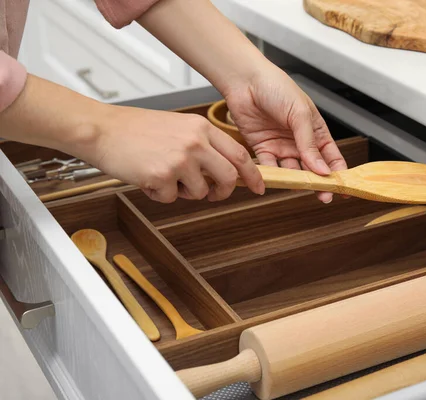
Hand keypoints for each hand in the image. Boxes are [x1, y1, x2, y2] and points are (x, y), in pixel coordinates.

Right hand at [89, 105, 264, 202]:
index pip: (239, 154)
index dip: (252, 174)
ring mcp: (179, 159)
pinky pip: (171, 198)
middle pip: (229, 177)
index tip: (259, 186)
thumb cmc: (135, 129)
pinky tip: (147, 177)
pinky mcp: (161, 176)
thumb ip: (203, 146)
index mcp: (201, 128)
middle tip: (214, 194)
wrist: (102, 129)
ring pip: (201, 192)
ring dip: (185, 192)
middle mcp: (195, 142)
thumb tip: (223, 170)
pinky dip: (160, 194)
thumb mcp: (178, 127)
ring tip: (165, 177)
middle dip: (224, 192)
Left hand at [224, 66, 347, 203]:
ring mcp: (281, 146)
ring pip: (291, 171)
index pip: (331, 156)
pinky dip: (272, 175)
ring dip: (296, 181)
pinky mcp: (262, 148)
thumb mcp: (300, 114)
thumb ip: (309, 144)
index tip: (345, 188)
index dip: (338, 172)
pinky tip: (277, 181)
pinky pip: (269, 167)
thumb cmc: (276, 87)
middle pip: (312, 168)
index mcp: (315, 130)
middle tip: (324, 196)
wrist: (246, 81)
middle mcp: (299, 141)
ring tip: (300, 187)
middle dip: (319, 182)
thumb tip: (322, 169)